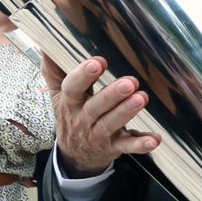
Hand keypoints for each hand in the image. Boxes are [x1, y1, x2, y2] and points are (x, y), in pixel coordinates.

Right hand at [44, 55, 160, 176]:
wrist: (74, 156)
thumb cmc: (70, 116)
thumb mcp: (58, 96)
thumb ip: (54, 72)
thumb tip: (47, 45)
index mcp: (69, 103)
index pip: (73, 88)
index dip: (84, 76)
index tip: (98, 62)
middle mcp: (83, 119)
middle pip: (96, 107)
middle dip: (112, 95)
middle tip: (129, 82)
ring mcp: (99, 135)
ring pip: (111, 124)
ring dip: (126, 112)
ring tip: (141, 98)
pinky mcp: (114, 147)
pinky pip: (128, 146)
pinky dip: (141, 144)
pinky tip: (154, 139)